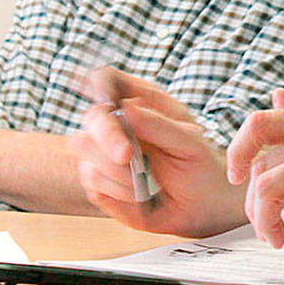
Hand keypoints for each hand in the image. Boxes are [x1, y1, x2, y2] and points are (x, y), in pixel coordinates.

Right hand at [70, 67, 245, 236]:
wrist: (199, 204)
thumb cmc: (197, 164)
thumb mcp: (189, 143)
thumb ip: (159, 125)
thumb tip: (126, 107)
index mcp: (141, 102)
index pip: (108, 79)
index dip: (100, 82)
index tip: (107, 98)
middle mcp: (117, 122)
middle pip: (92, 116)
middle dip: (107, 136)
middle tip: (127, 155)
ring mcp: (102, 151)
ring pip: (84, 147)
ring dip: (116, 168)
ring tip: (149, 179)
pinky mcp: (96, 180)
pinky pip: (92, 179)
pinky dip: (118, 189)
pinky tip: (139, 193)